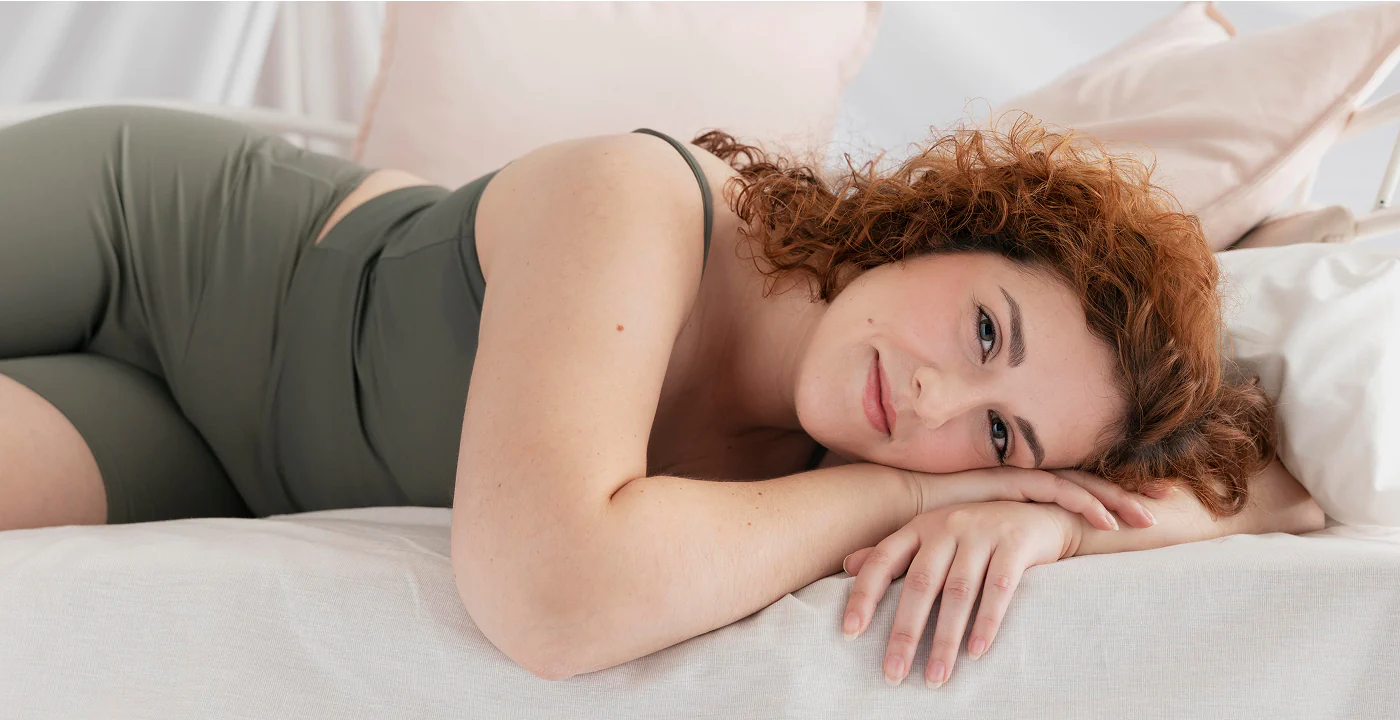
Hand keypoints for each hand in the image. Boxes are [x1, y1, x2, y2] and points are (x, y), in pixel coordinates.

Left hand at [839, 501, 1080, 687]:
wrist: (1039, 513)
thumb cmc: (977, 534)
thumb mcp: (933, 536)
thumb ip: (894, 553)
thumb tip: (847, 565)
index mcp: (920, 527)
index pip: (883, 561)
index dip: (864, 596)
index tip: (849, 633)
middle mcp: (946, 526)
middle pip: (920, 585)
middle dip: (905, 634)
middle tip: (894, 674)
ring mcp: (982, 532)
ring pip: (958, 592)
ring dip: (946, 640)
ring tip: (936, 678)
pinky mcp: (1016, 542)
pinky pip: (999, 588)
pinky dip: (987, 622)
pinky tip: (976, 652)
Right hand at [905, 465, 1164, 531]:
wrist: (897, 508)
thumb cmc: (935, 530)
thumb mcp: (979, 540)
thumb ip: (1002, 547)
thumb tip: (1027, 568)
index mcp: (1021, 491)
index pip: (1073, 490)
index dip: (1109, 497)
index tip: (1145, 507)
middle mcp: (1024, 479)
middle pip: (1087, 483)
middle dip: (1128, 492)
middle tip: (1168, 503)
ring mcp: (1017, 476)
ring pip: (1079, 484)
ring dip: (1116, 500)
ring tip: (1149, 516)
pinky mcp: (1009, 479)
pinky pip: (1056, 489)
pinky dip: (1085, 503)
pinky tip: (1107, 520)